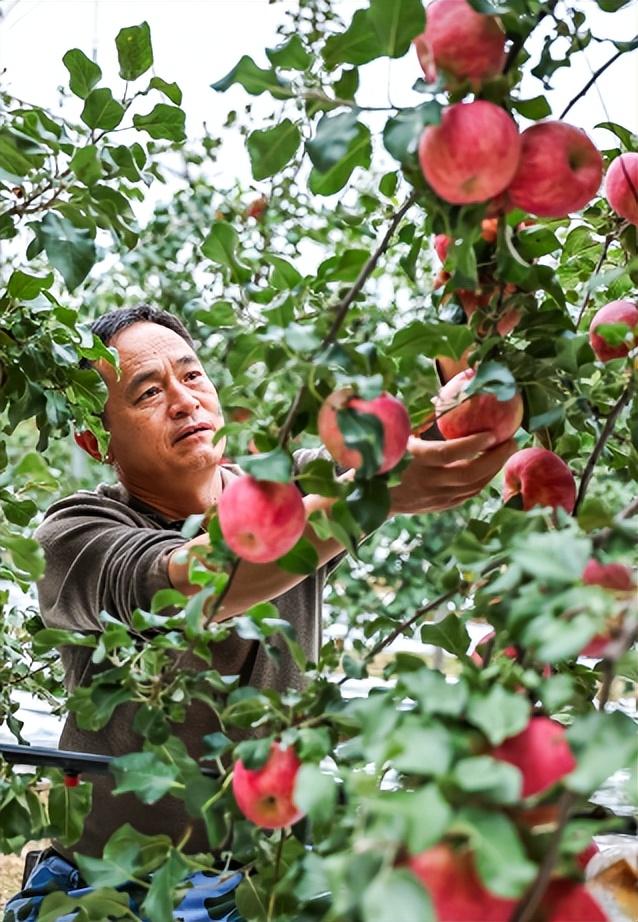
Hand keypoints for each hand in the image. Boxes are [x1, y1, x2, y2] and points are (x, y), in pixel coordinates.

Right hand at [389, 432, 517, 515]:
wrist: (382, 497)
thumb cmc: (391, 458)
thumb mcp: (400, 439)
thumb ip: (417, 423)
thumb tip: (438, 396)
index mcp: (416, 462)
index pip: (447, 454)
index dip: (472, 444)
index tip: (492, 432)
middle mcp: (429, 482)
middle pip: (470, 474)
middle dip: (495, 458)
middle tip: (511, 441)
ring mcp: (439, 498)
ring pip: (475, 485)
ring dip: (494, 468)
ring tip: (507, 450)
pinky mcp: (446, 506)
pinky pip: (471, 493)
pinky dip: (485, 478)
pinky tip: (493, 465)